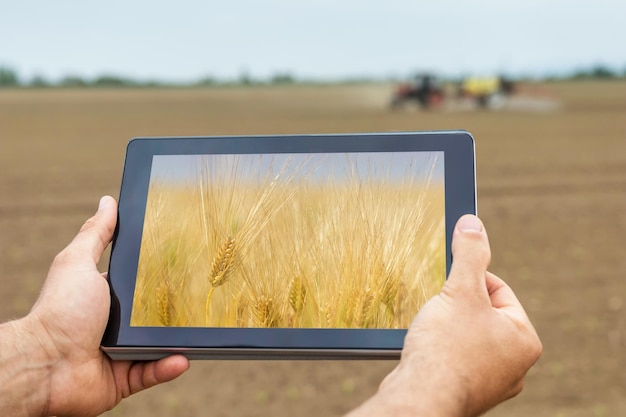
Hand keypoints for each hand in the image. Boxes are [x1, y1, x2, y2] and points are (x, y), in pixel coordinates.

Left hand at [14, 196, 188, 415]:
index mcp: (106, 296)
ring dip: (177, 340)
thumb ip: (96, 234)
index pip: (140, 284)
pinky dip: (168, 366)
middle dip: (176, 309)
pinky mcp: (124, 378)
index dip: (160, 276)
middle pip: (154, 314)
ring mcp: (121, 351)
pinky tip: (182, 358)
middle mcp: (114, 324)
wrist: (45, 364)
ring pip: (159, 344)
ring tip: (200, 330)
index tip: (185, 265)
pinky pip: (153, 371)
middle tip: (201, 299)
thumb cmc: (59, 309)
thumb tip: (108, 201)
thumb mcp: (78, 262)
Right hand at [347, 215, 541, 416]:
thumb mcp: (461, 291)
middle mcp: (513, 365)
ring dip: (446, 326)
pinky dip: (439, 349)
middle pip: (481, 313)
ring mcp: (489, 382)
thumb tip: (473, 223)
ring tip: (432, 331)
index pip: (499, 290)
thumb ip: (470, 255)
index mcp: (523, 340)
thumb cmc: (445, 349)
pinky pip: (454, 357)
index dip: (470, 280)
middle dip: (457, 305)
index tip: (450, 285)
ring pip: (466, 335)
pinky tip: (427, 350)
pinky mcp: (465, 390)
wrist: (419, 399)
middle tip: (439, 309)